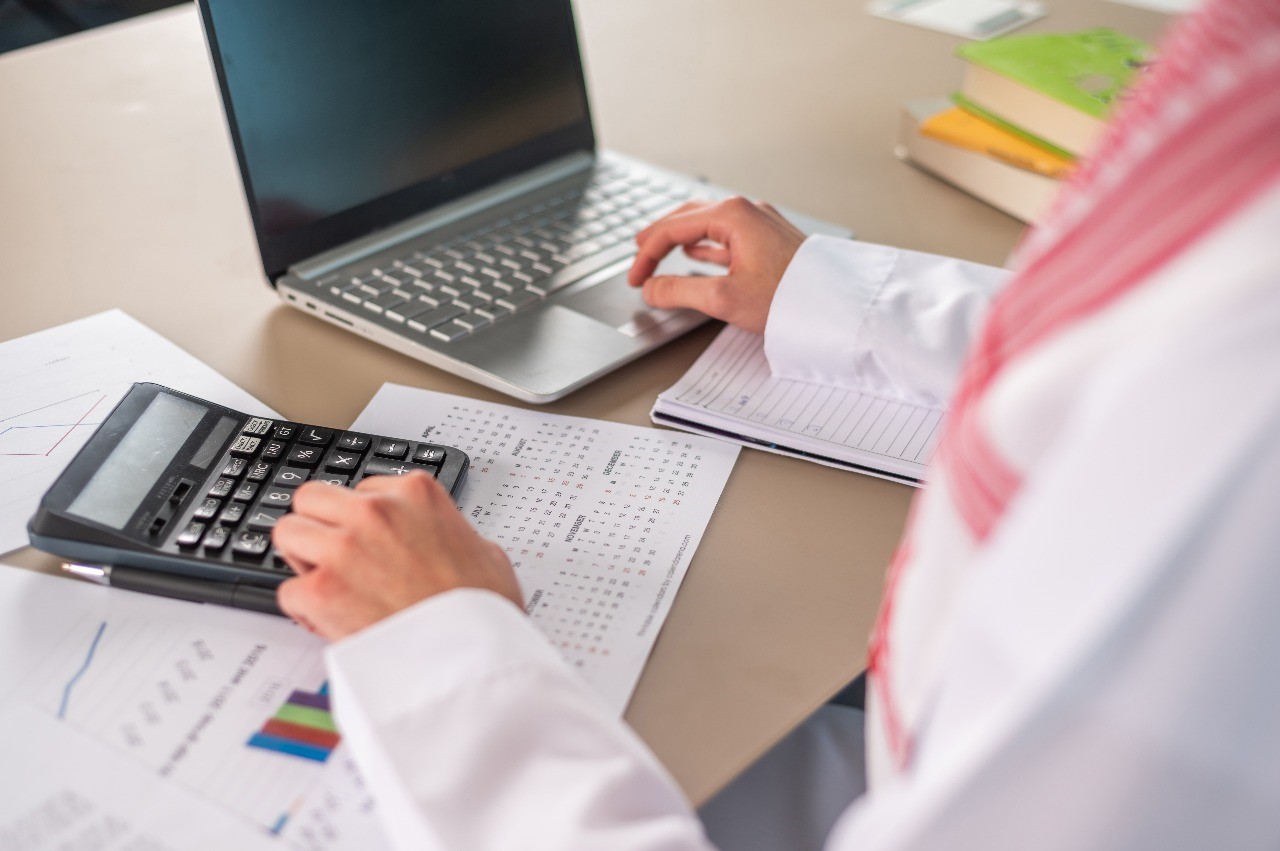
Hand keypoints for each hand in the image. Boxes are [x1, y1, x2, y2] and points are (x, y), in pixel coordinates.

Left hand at [271, 472, 521, 640]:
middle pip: (312, 499)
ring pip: (287, 533)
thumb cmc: (483, 608)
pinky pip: (287, 590)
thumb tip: (442, 539)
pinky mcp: (322, 590)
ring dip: (303, 560)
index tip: (366, 541)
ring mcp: (344, 548)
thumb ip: (448, 531)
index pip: (360, 489)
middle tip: (335, 557)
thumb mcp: (484, 549)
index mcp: (415, 494)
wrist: (476, 655)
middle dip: (320, 527)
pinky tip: (330, 621)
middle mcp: (375, 511)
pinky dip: (304, 610)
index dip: (360, 519)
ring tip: (329, 585)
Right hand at [627, 197, 805, 333]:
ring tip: (659, 252)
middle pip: (687, 217)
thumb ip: (679, 292)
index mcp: (732, 216)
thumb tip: (652, 288)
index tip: (635, 278)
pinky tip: (696, 255)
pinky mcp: (770, 240)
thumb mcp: (724, 299)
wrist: (836, 307)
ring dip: (679, 239)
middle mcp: (746, 211)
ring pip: (706, 224)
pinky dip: (704, 245)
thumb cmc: (791, 298)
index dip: (646, 254)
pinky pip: (726, 236)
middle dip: (659, 238)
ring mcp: (760, 223)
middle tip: (638, 256)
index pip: (673, 229)